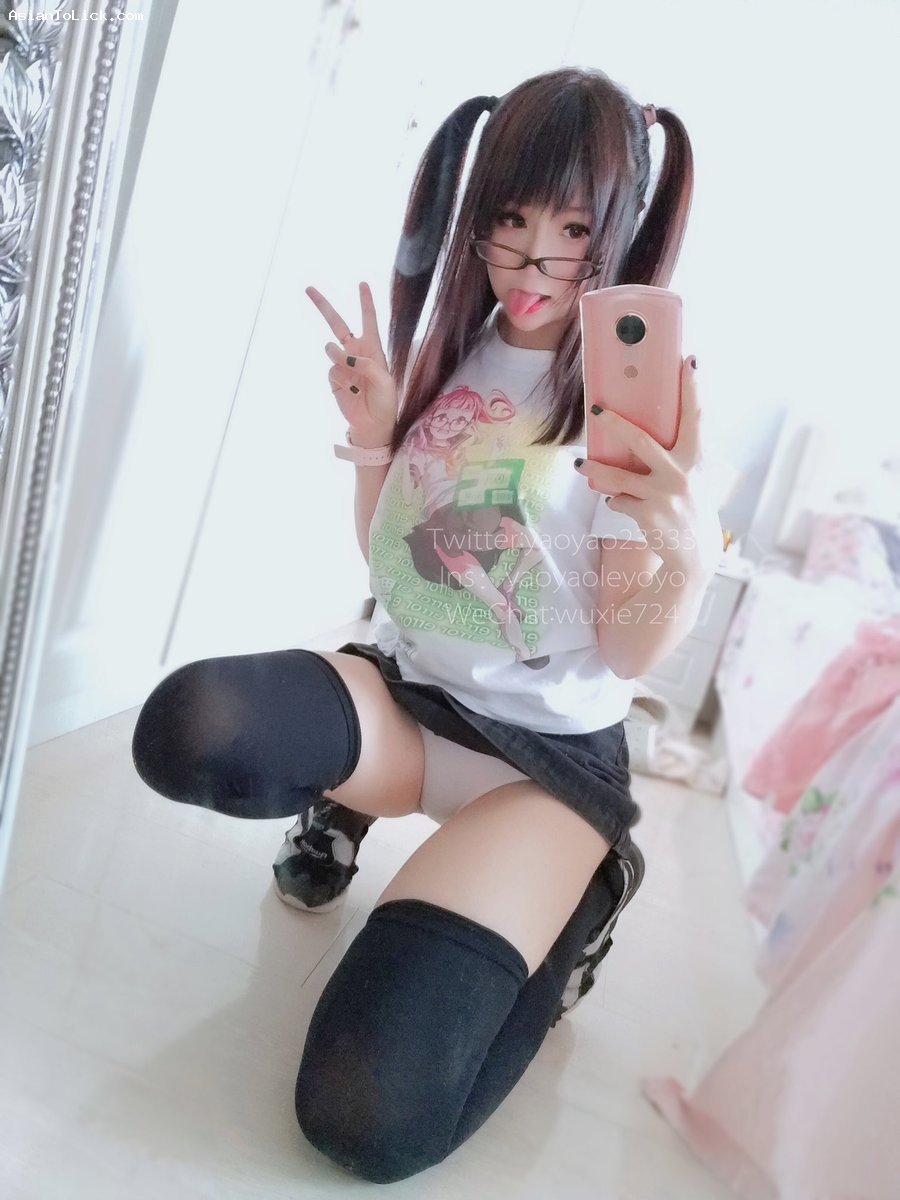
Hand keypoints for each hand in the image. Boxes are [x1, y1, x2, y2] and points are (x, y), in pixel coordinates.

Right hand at [305, 281, 398, 446]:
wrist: (372, 425)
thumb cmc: (384, 403)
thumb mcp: (385, 382)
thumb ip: (367, 364)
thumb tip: (345, 355)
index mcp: (373, 349)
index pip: (368, 320)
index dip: (366, 302)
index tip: (362, 284)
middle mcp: (356, 352)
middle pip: (337, 324)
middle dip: (323, 306)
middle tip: (308, 288)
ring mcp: (343, 365)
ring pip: (332, 350)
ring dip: (341, 361)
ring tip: (354, 378)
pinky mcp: (334, 378)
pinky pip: (332, 370)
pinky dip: (341, 380)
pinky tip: (351, 391)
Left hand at [575, 356, 722, 577]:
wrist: (696, 553)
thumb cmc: (693, 506)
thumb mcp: (696, 476)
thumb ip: (681, 452)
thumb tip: (650, 426)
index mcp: (698, 458)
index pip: (696, 417)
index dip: (693, 389)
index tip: (690, 360)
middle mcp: (682, 474)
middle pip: (642, 441)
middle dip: (616, 423)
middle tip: (596, 409)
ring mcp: (664, 496)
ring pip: (618, 476)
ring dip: (595, 469)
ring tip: (579, 464)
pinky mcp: (648, 515)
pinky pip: (619, 500)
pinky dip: (616, 500)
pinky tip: (619, 502)